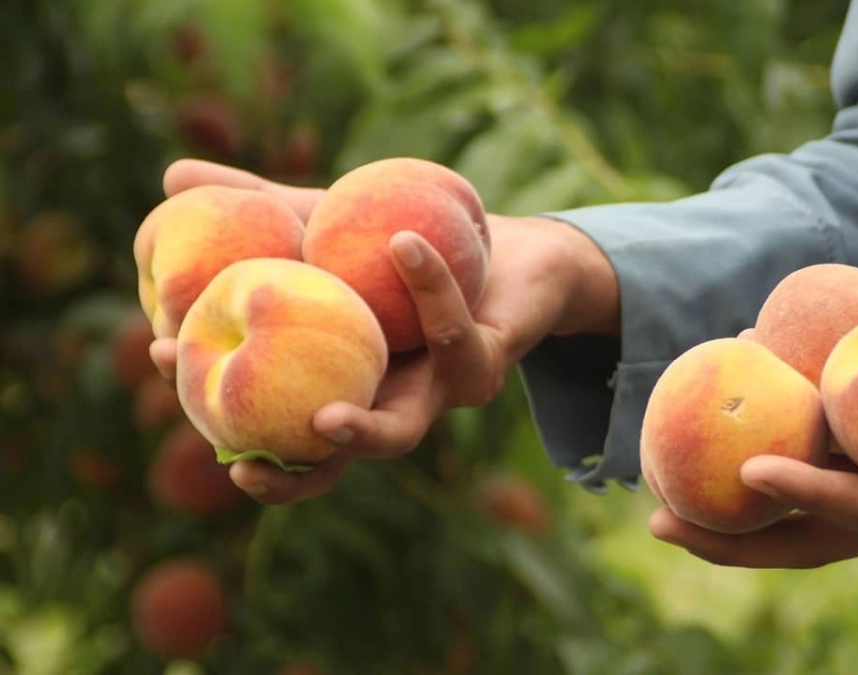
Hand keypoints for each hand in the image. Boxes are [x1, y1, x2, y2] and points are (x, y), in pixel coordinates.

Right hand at [148, 159, 617, 503]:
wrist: (507, 249)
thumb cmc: (410, 246)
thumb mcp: (325, 221)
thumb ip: (258, 207)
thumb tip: (172, 179)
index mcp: (333, 381)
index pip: (265, 413)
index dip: (214, 398)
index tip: (160, 354)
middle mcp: (381, 403)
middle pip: (327, 462)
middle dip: (285, 477)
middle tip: (241, 466)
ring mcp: (434, 394)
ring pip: (399, 432)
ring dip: (363, 433)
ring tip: (327, 419)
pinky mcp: (486, 365)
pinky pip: (453, 334)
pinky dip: (429, 288)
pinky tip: (403, 242)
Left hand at [649, 363, 857, 568]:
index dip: (813, 498)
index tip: (753, 473)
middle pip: (813, 534)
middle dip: (739, 534)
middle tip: (660, 521)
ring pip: (806, 506)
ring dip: (739, 501)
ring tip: (664, 482)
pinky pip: (826, 463)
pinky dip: (779, 448)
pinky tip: (735, 415)